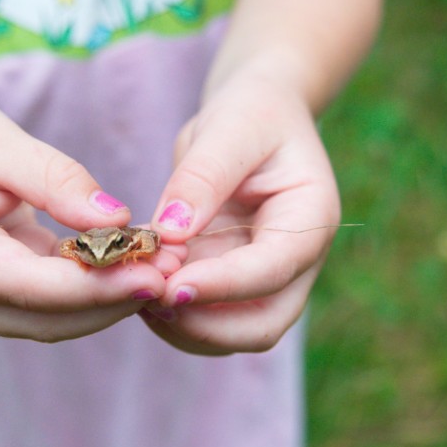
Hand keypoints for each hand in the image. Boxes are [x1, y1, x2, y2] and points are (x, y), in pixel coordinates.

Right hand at [0, 73, 173, 340]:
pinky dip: (84, 290)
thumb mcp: (1, 140)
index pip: (27, 287)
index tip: (155, 274)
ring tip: (159, 271)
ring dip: (103, 302)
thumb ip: (59, 183)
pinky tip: (127, 267)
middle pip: (41, 318)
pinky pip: (39, 304)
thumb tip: (121, 223)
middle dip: (109, 302)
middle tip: (171, 274)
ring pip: (44, 320)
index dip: (95, 289)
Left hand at [142, 65, 340, 354]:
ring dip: (181, 324)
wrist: (254, 117)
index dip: (222, 286)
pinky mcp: (230, 282)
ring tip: (135, 288)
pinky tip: (137, 282)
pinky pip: (204, 316)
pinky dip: (170, 311)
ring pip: (230, 333)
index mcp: (310, 219)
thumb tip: (170, 232)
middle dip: (204, 326)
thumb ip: (202, 178)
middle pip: (262, 326)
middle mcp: (295, 262)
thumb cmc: (251, 113)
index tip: (170, 288)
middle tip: (146, 298)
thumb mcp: (231, 128)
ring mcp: (263, 279)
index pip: (272, 270)